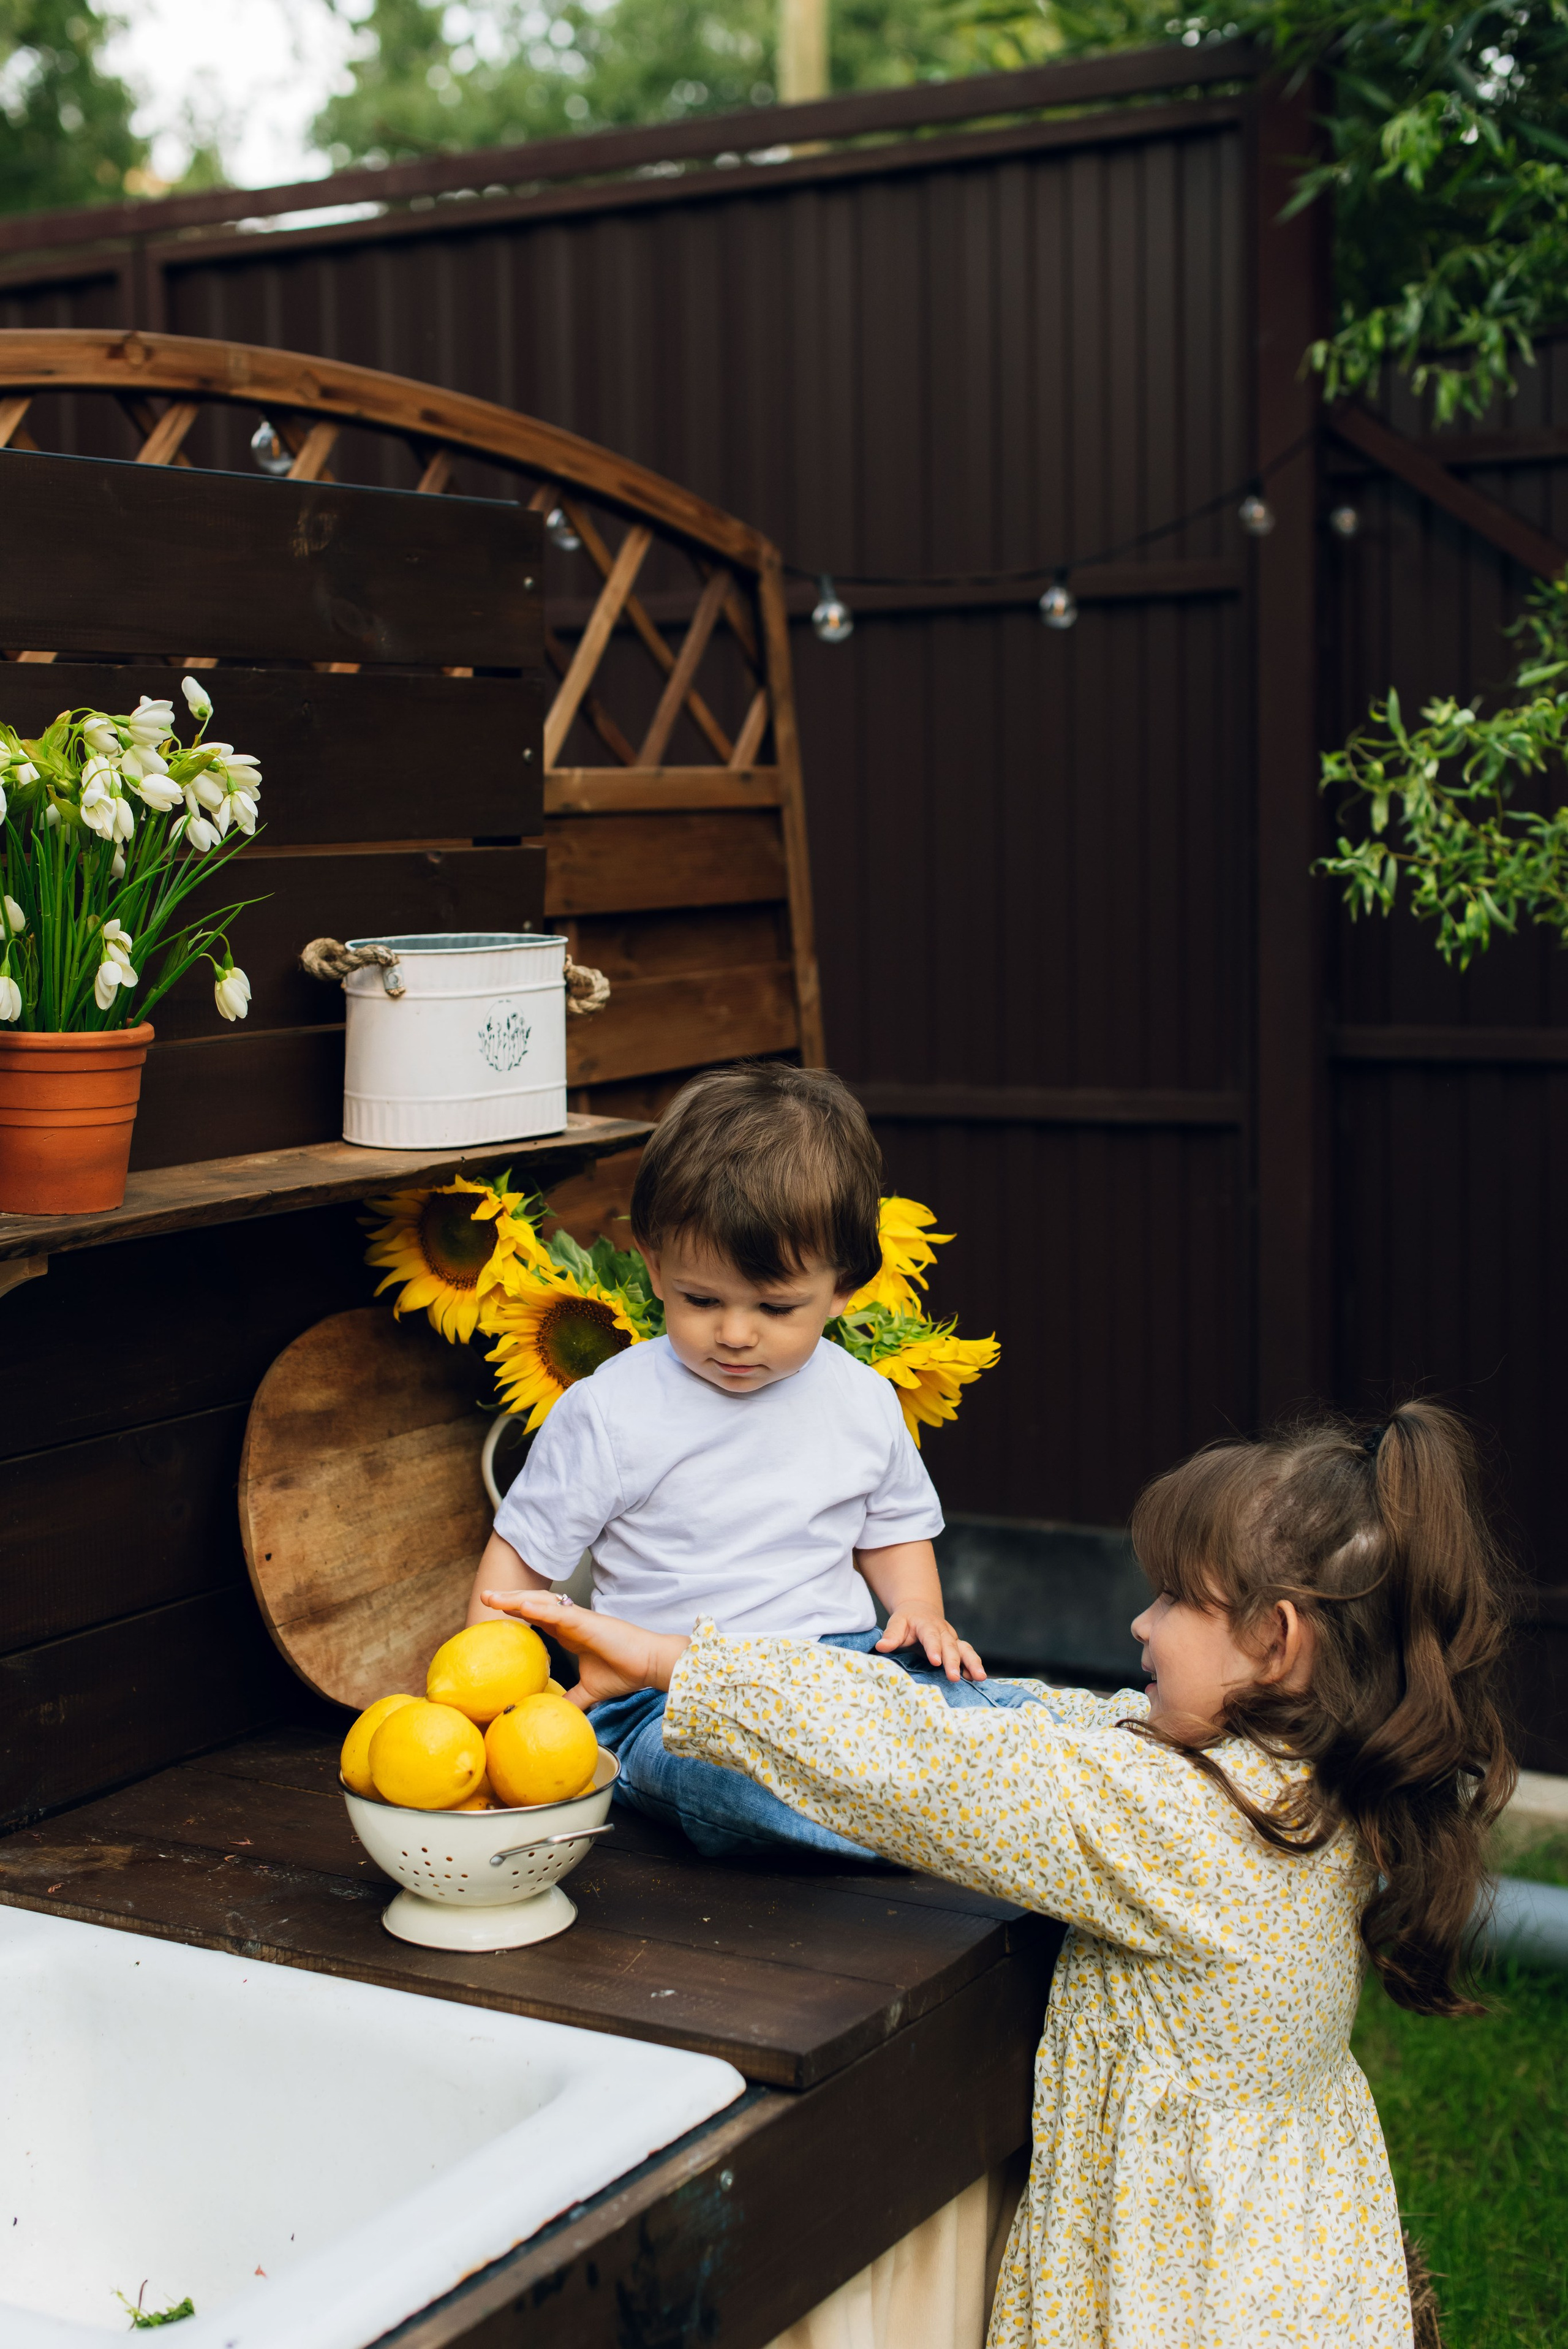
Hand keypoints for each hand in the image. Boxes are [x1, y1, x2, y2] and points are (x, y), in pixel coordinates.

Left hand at [481, 1587, 688, 1709]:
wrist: (650, 1666)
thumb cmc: (624, 1672)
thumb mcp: (589, 1692)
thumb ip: (570, 1700)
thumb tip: (551, 1716)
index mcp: (570, 1631)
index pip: (537, 1616)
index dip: (516, 1610)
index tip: (494, 1610)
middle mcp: (571, 1620)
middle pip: (534, 1604)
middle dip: (508, 1599)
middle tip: (485, 1596)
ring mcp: (578, 1618)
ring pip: (541, 1602)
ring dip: (516, 1598)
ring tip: (493, 1596)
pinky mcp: (588, 1622)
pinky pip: (559, 1613)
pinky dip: (539, 1608)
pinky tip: (521, 1606)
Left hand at [876, 1610, 984, 1682]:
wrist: (920, 1610)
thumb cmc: (907, 1620)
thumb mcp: (897, 1623)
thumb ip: (891, 1635)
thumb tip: (880, 1646)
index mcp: (927, 1625)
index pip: (931, 1637)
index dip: (934, 1649)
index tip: (936, 1661)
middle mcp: (944, 1631)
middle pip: (950, 1646)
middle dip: (953, 1662)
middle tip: (954, 1677)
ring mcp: (952, 1639)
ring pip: (965, 1650)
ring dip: (973, 1663)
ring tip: (979, 1677)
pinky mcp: (957, 1646)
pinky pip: (968, 1655)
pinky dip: (973, 1665)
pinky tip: (976, 1678)